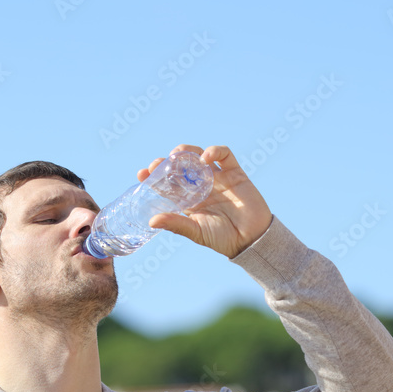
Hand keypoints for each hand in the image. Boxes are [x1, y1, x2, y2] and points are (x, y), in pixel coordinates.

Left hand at [137, 144, 272, 258]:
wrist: (251, 239)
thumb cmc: (222, 238)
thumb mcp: (196, 232)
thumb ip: (176, 224)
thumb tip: (151, 221)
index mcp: (189, 200)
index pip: (167, 184)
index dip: (154, 177)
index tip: (141, 174)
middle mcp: (201, 186)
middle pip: (181, 167)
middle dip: (167, 163)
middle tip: (157, 164)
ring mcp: (217, 178)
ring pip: (198, 156)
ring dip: (187, 152)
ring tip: (177, 156)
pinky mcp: (234, 172)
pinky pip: (224, 155)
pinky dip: (214, 151)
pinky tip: (205, 158)